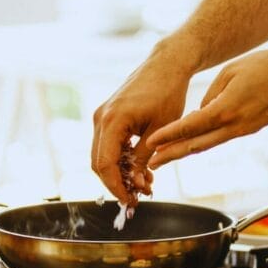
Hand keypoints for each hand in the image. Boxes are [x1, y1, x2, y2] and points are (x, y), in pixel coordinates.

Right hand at [91, 54, 191, 204]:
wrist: (167, 65)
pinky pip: (108, 145)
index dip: (116, 187)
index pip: (105, 164)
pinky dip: (121, 160)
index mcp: (112, 120)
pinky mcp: (108, 116)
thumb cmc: (168, 93)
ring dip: (120, 173)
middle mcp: (101, 118)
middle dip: (117, 183)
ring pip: (102, 155)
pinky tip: (140, 169)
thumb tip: (136, 184)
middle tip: (138, 197)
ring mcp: (102, 116)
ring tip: (145, 184)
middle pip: (99, 163)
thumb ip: (145, 158)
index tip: (130, 202)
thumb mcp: (161, 131)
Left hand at [146, 48, 267, 168]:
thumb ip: (211, 93)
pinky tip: (191, 143)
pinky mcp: (249, 129)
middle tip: (151, 164)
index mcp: (226, 110)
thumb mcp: (232, 71)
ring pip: (208, 145)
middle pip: (195, 145)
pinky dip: (203, 142)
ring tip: (165, 158)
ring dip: (185, 152)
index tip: (150, 143)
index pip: (190, 126)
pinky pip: (221, 138)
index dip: (168, 136)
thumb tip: (200, 112)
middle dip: (171, 155)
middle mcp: (234, 126)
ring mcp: (243, 131)